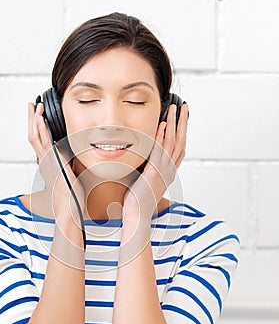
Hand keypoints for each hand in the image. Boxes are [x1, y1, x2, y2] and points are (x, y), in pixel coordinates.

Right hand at [27, 102, 85, 224]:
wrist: (69, 208)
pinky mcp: (51, 163)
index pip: (39, 139)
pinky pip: (42, 144)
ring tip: (35, 108)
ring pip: (35, 137)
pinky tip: (41, 121)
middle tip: (32, 105)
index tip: (37, 115)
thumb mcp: (70, 173)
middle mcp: (45, 160)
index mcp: (48, 162)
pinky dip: (40, 131)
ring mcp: (46, 161)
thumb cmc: (71, 196)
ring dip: (35, 121)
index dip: (37, 126)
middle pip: (33, 135)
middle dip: (32, 119)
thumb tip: (71, 155)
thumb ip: (68, 162)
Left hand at [122, 103, 188, 220]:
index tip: (182, 119)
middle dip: (183, 122)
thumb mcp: (147, 184)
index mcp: (168, 173)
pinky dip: (162, 136)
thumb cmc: (138, 203)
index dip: (182, 132)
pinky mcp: (154, 172)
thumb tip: (145, 164)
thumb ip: (149, 172)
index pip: (179, 148)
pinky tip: (163, 125)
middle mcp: (169, 170)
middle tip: (184, 107)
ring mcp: (163, 171)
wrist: (137, 216)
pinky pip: (160, 151)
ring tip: (175, 109)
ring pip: (173, 142)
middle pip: (181, 141)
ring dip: (174, 124)